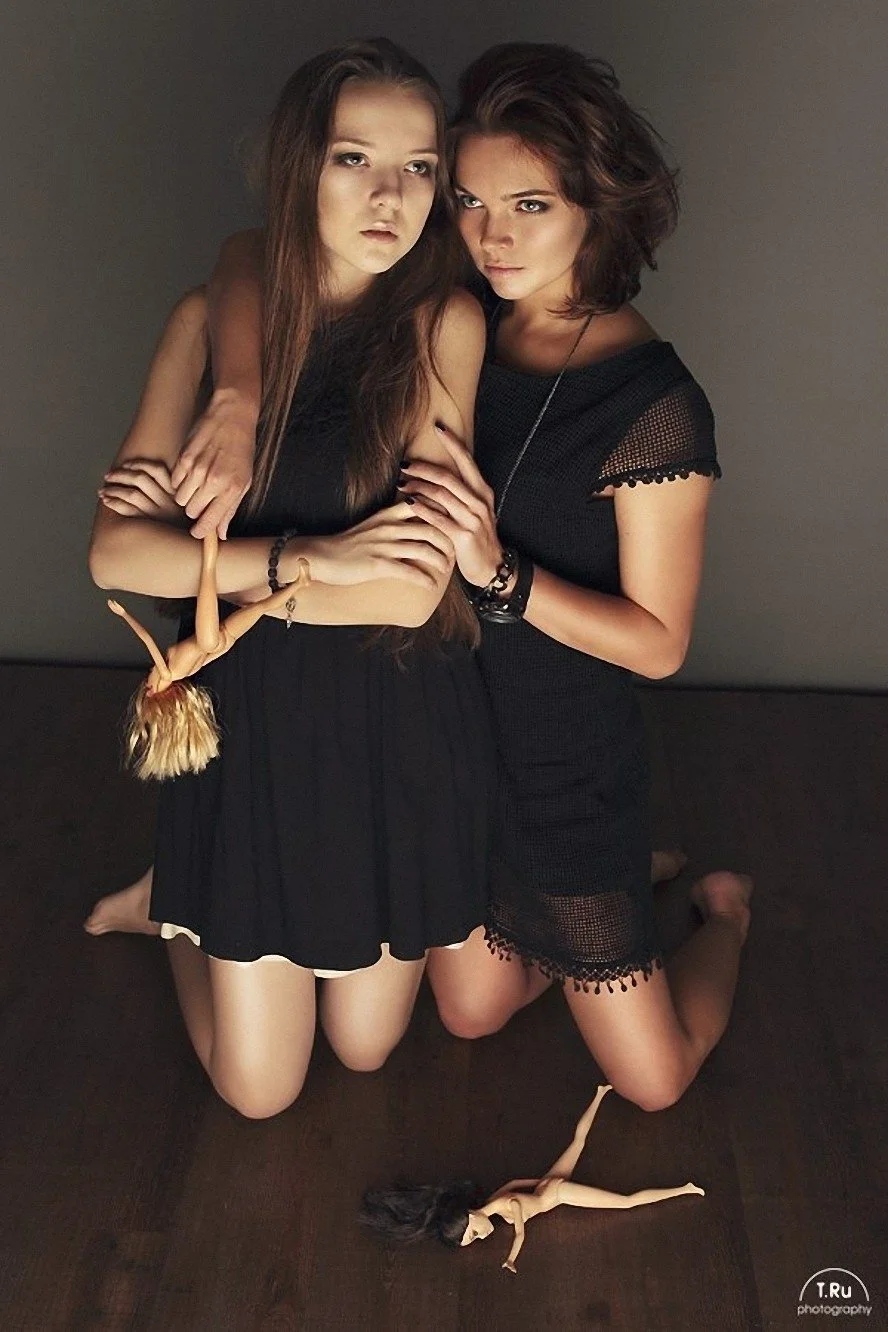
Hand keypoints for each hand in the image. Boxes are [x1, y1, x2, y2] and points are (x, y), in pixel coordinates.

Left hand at [99, 459, 184, 523]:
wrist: (187, 554)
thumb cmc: (181, 529)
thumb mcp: (185, 507)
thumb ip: (171, 492)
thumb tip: (147, 475)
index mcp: (177, 493)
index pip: (157, 470)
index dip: (139, 464)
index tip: (127, 465)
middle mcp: (168, 502)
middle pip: (140, 479)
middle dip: (120, 474)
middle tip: (108, 476)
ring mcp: (157, 515)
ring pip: (131, 494)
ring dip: (113, 489)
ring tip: (102, 490)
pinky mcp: (148, 526)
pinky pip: (127, 510)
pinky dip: (113, 502)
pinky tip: (106, 501)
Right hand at [171, 388, 256, 539]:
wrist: (232, 416)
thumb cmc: (241, 449)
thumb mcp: (244, 481)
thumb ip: (230, 509)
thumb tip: (221, 534)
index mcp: (231, 490)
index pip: (208, 523)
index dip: (201, 531)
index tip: (198, 532)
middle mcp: (213, 481)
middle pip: (191, 512)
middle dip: (195, 509)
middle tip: (203, 498)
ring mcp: (196, 469)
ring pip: (180, 498)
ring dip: (187, 495)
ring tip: (198, 483)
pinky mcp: (183, 458)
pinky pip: (174, 482)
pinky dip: (180, 481)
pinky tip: (192, 471)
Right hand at [300, 501, 454, 588]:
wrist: (321, 556)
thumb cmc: (348, 544)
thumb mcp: (372, 525)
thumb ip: (393, 520)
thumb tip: (415, 522)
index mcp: (388, 515)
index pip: (424, 506)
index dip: (442, 514)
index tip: (454, 525)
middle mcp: (388, 527)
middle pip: (429, 529)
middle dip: (447, 541)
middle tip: (455, 552)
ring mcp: (383, 546)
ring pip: (423, 549)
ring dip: (439, 561)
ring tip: (446, 569)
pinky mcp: (377, 565)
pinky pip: (408, 571)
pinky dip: (424, 579)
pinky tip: (431, 585)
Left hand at [397, 424, 502, 586]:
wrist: (491, 567)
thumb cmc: (477, 537)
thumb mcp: (473, 511)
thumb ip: (458, 494)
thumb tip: (434, 476)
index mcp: (482, 491)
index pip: (466, 461)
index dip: (453, 443)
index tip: (438, 427)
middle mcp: (479, 501)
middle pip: (448, 476)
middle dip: (423, 468)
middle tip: (404, 463)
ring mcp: (472, 518)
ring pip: (441, 495)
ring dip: (418, 487)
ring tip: (401, 483)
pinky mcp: (463, 535)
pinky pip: (438, 519)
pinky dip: (422, 510)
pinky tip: (409, 504)